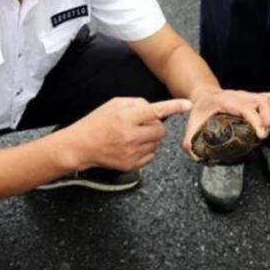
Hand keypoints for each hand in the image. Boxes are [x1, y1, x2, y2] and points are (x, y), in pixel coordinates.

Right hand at [69, 97, 191, 171]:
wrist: (81, 146)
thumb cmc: (97, 122)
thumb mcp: (114, 104)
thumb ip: (137, 104)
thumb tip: (154, 110)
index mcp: (126, 117)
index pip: (156, 110)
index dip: (174, 107)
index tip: (188, 105)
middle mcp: (130, 135)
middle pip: (160, 130)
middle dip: (156, 126)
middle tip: (142, 125)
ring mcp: (131, 152)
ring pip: (157, 144)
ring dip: (151, 138)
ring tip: (133, 136)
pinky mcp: (131, 165)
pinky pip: (151, 156)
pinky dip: (146, 150)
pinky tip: (131, 146)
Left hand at [180, 88, 269, 154]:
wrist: (205, 94)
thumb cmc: (201, 109)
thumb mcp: (192, 122)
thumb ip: (189, 140)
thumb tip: (193, 155)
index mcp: (226, 102)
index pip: (246, 108)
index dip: (256, 121)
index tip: (260, 135)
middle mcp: (240, 96)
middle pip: (263, 101)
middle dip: (269, 118)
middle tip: (265, 135)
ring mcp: (249, 96)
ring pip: (269, 99)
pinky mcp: (254, 98)